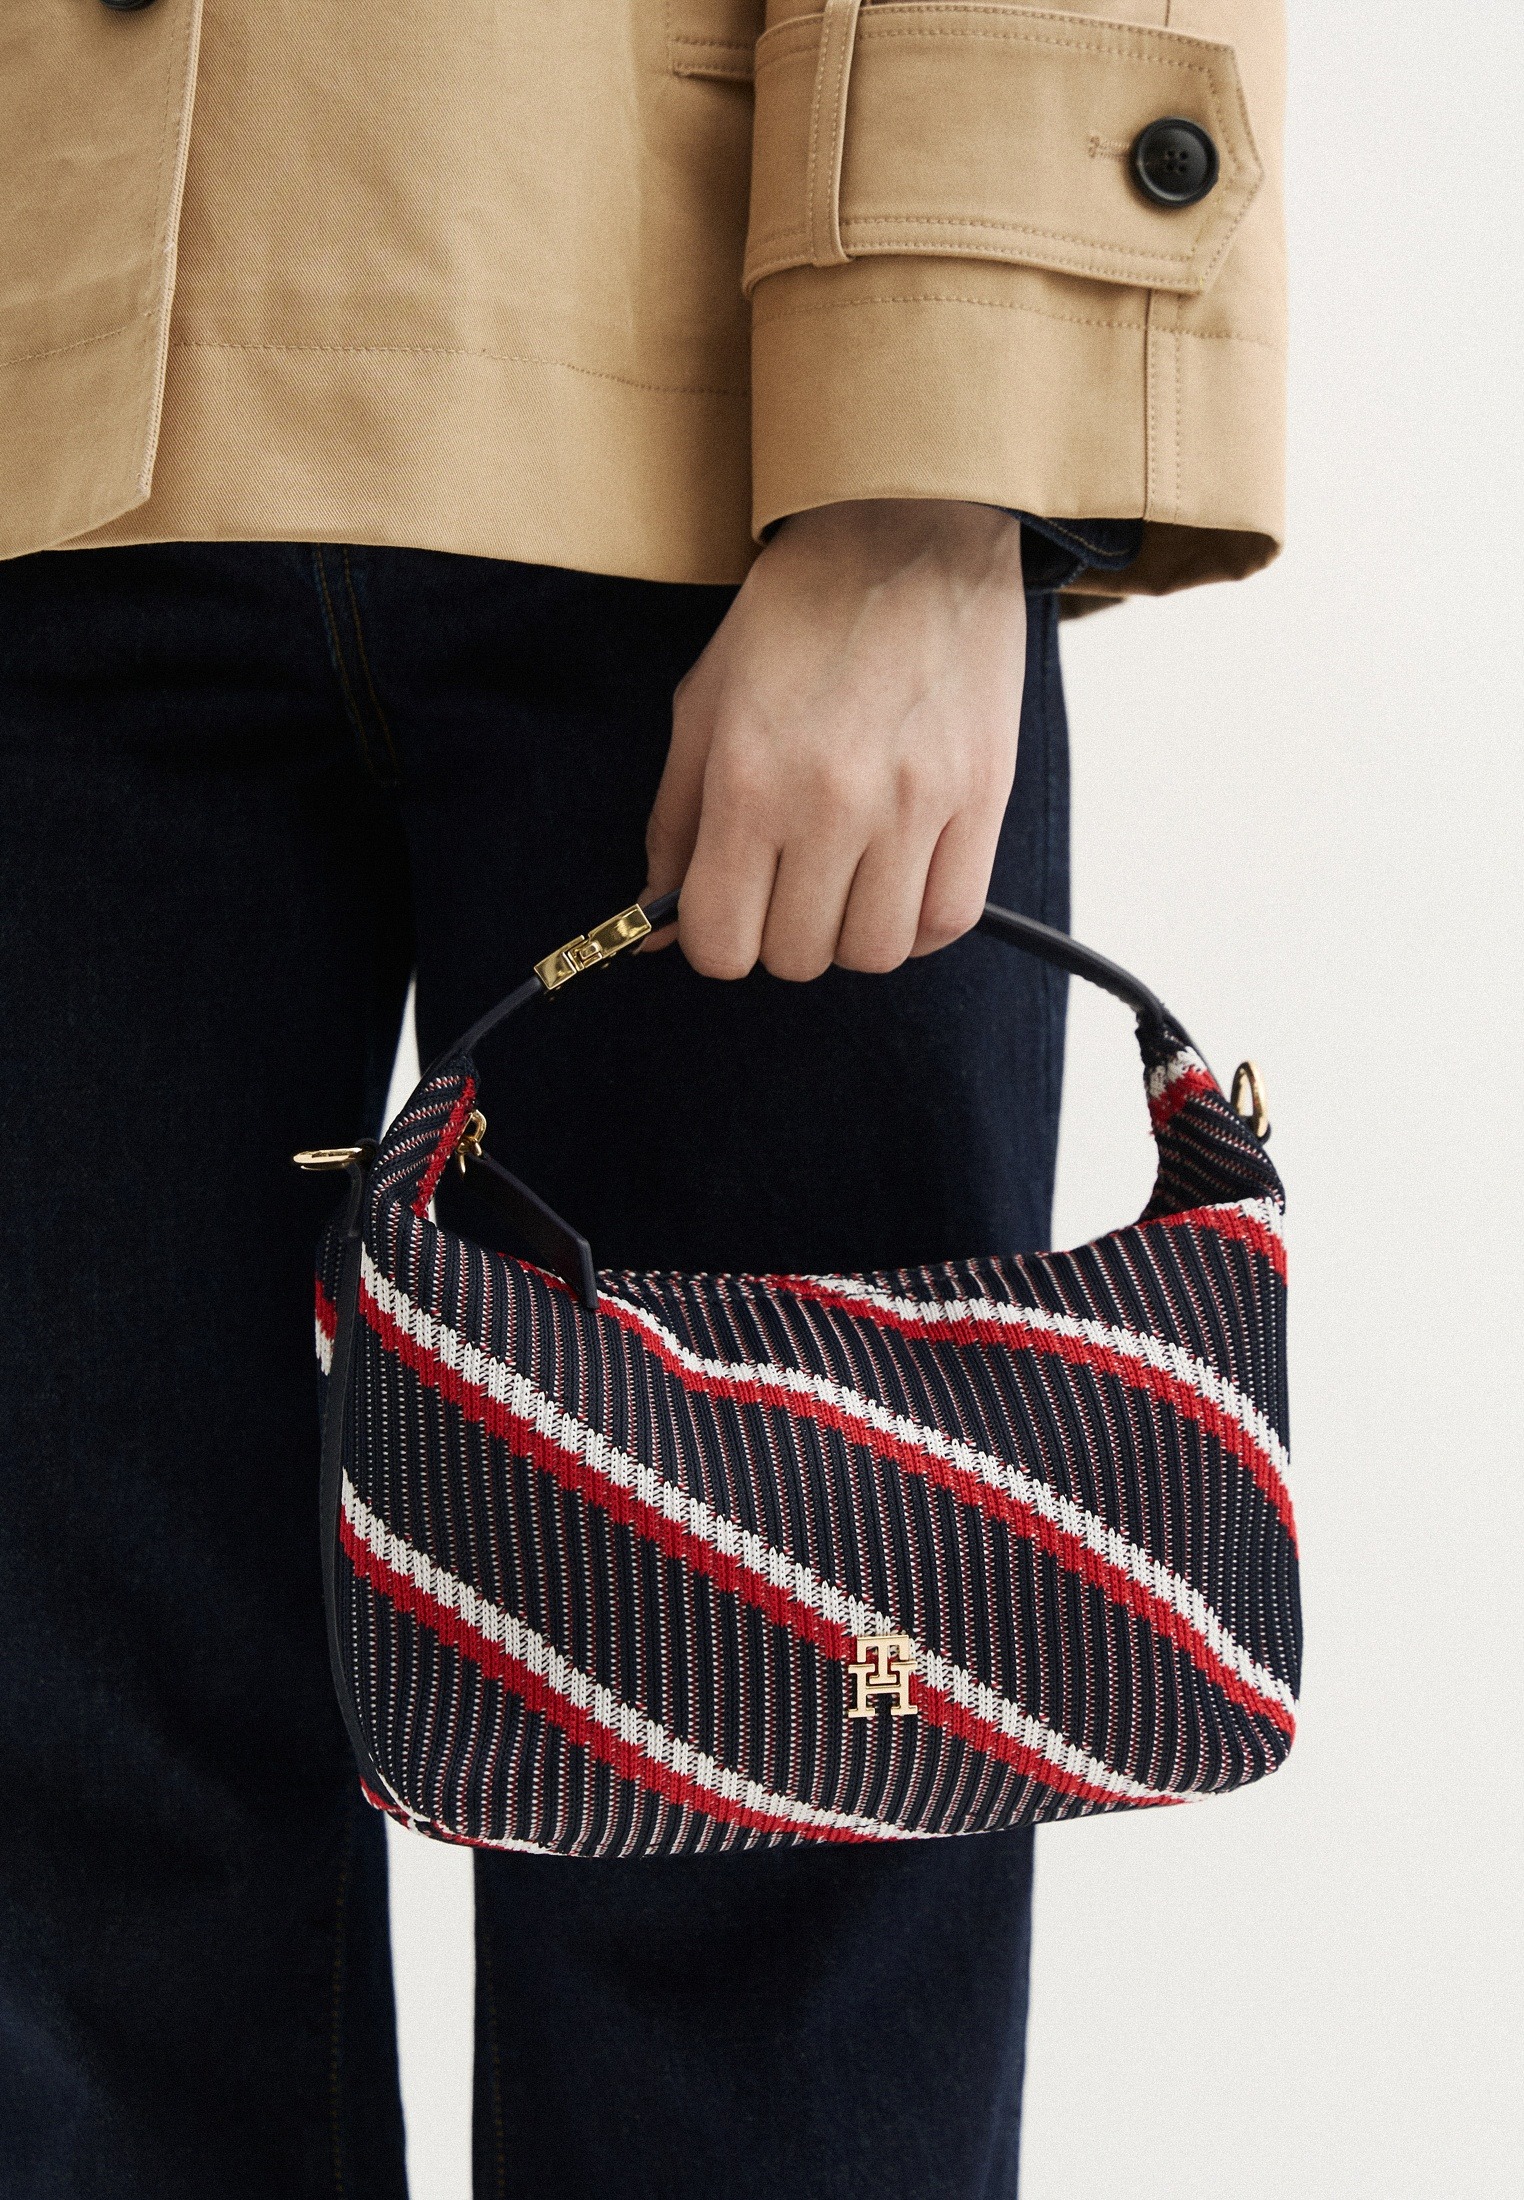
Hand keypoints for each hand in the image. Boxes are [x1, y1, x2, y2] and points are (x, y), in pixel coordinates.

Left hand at [641, 498, 1026, 980]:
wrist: (905, 530)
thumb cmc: (795, 616)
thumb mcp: (704, 708)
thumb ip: (675, 828)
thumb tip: (656, 933)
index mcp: (749, 781)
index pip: (722, 943)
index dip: (716, 942)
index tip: (729, 911)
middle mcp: (831, 802)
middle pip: (798, 957)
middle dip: (781, 935)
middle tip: (788, 883)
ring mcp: (914, 804)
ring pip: (876, 952)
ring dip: (851, 935)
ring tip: (847, 881)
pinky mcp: (980, 797)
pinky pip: (950, 919)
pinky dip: (918, 922)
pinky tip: (900, 880)